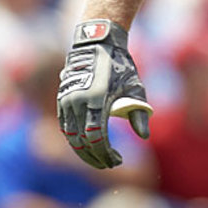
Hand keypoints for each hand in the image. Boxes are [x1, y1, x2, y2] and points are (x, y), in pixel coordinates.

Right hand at [57, 19, 152, 169]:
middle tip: (109, 164)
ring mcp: (67, 99)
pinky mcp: (62, 98)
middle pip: (81, 141)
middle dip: (95, 157)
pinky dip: (74, 139)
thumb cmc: (120, 66)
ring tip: (99, 158)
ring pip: (70, 135)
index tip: (116, 161)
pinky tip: (87, 146)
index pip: (97, 138)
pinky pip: (65, 125)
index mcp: (96, 100)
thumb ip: (139, 113)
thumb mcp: (135, 88)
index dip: (106, 154)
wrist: (97, 43)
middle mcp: (77, 101)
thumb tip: (144, 136)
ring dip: (83, 151)